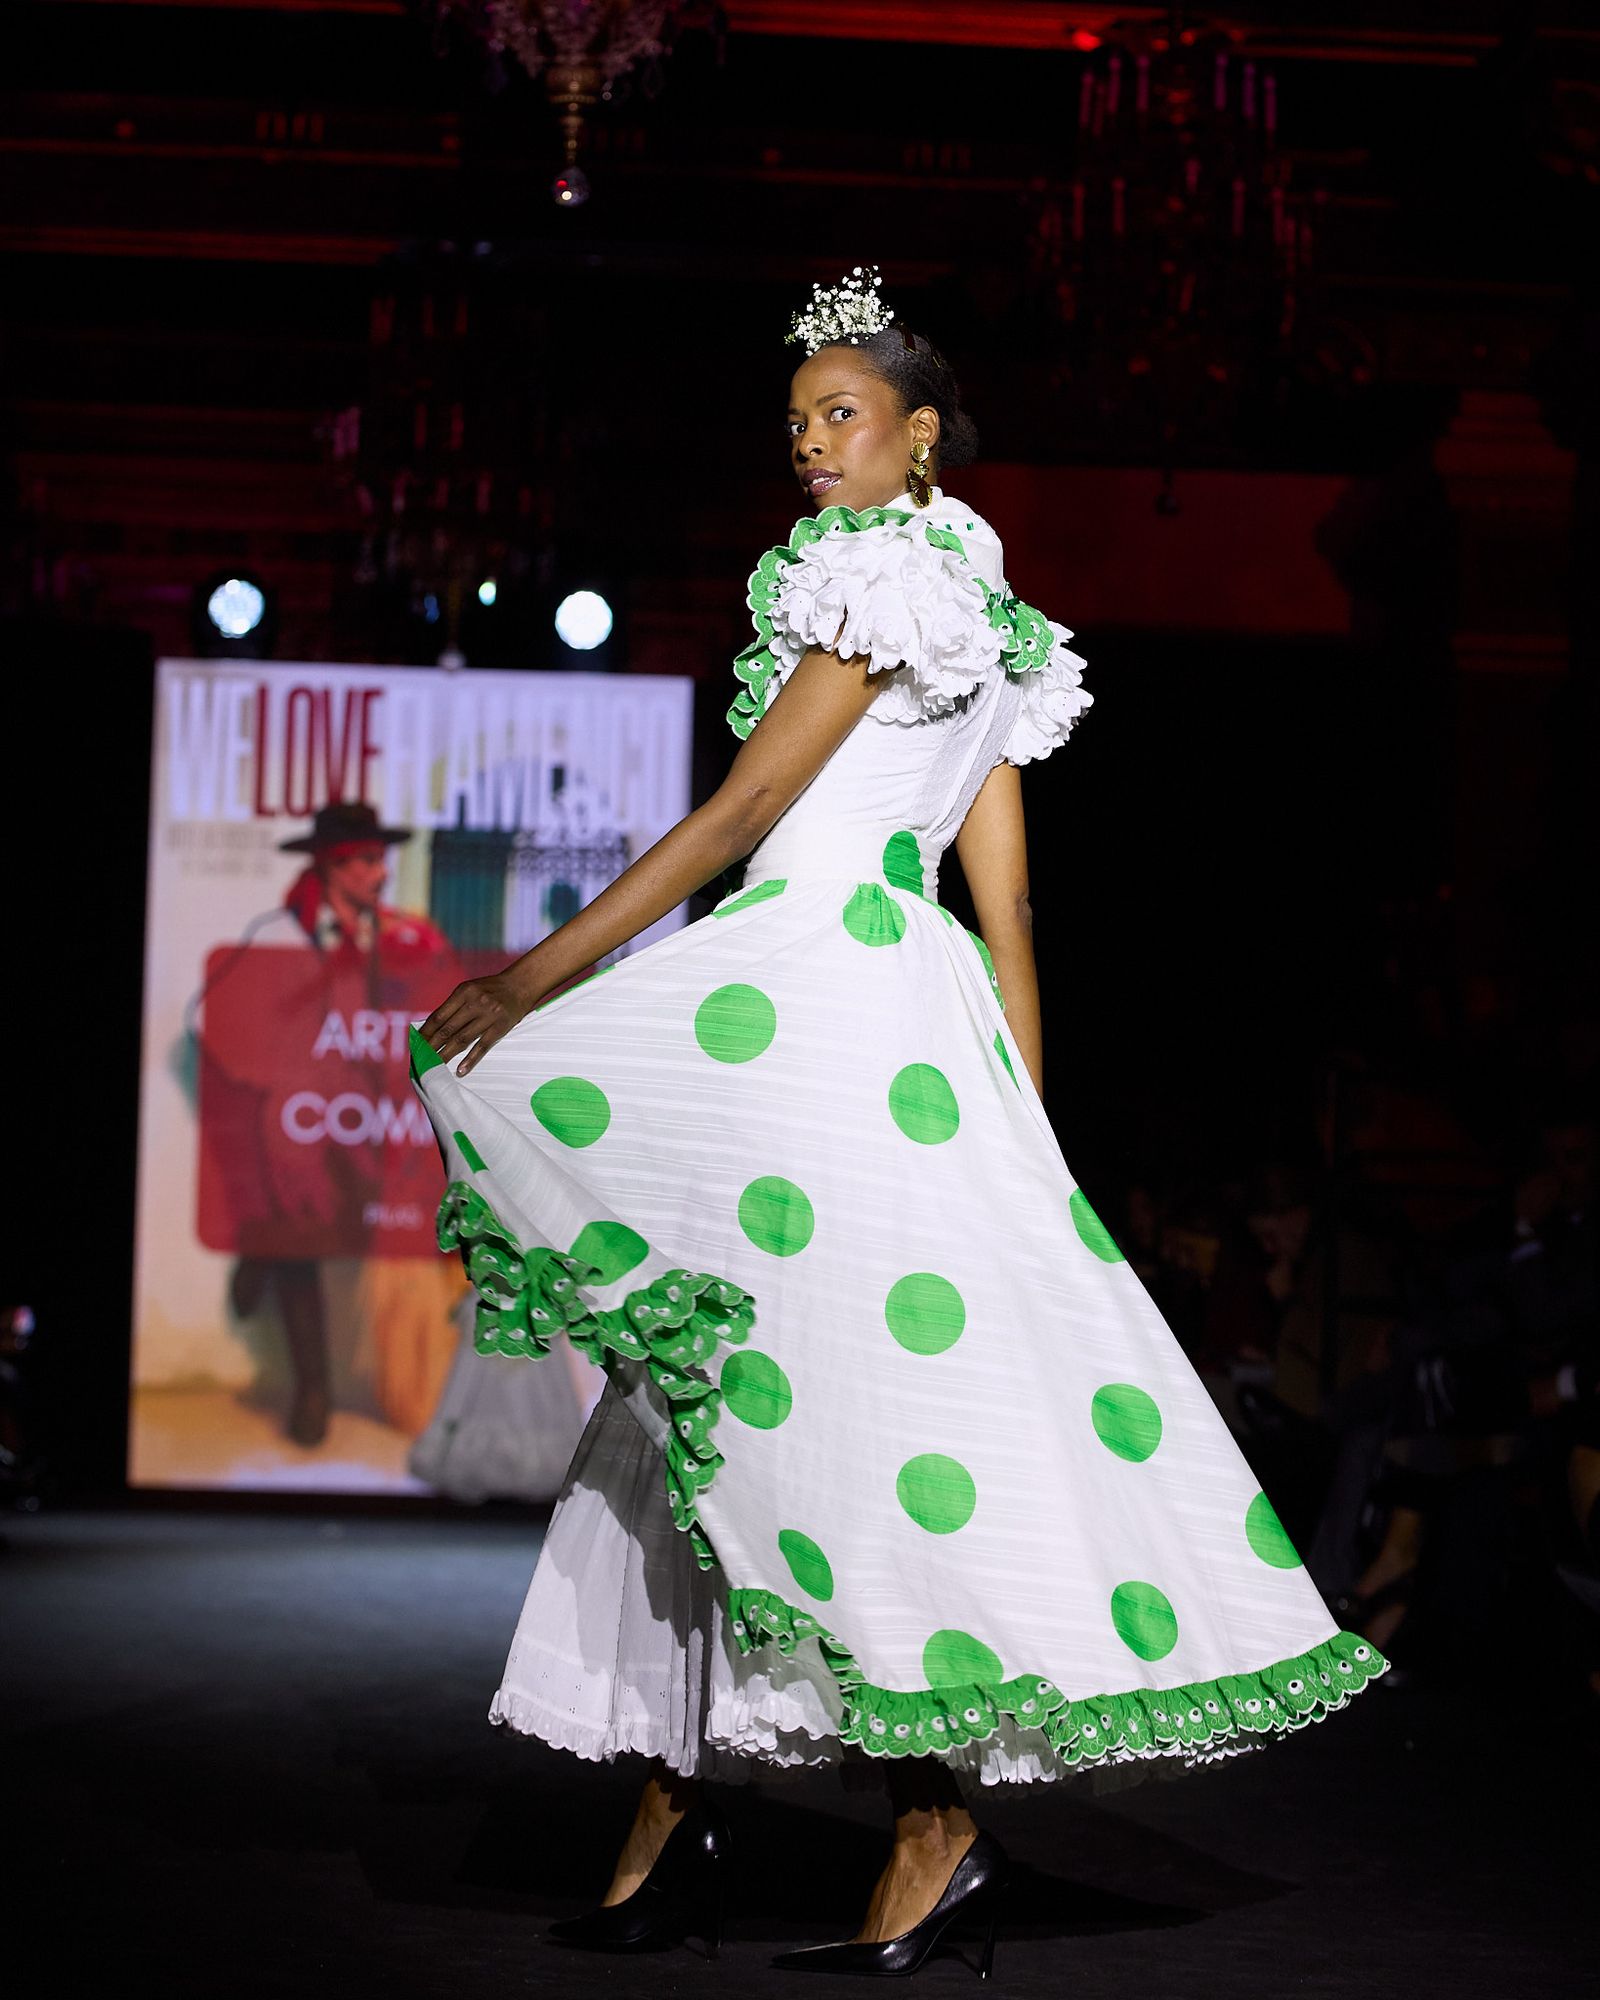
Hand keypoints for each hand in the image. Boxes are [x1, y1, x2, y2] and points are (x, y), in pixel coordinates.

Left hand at [419, 971, 535, 1076]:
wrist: (520, 985)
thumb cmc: (491, 988)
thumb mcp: (470, 989)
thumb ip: (454, 1005)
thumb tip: (433, 1028)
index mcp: (464, 992)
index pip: (439, 1016)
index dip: (426, 1032)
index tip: (417, 1043)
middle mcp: (475, 1003)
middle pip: (448, 1029)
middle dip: (432, 1046)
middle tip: (421, 1059)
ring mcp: (489, 1015)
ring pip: (462, 1039)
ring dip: (447, 1054)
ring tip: (435, 1066)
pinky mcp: (501, 1027)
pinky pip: (483, 1046)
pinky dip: (471, 1059)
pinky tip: (461, 1070)